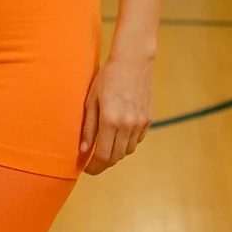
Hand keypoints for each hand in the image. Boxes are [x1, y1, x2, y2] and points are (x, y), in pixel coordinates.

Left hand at [79, 55, 152, 174]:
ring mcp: (139, 123)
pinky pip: (137, 140)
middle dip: (104, 163)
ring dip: (116, 154)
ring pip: (128, 150)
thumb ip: (88, 127)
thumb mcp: (91, 100)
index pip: (103, 155)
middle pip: (116, 156)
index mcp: (110, 120)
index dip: (95, 166)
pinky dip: (127, 143)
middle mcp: (127, 125)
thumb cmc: (107, 78)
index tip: (87, 168)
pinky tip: (118, 137)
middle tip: (94, 163)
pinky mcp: (148, 119)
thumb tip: (83, 150)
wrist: (132, 62)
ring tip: (105, 149)